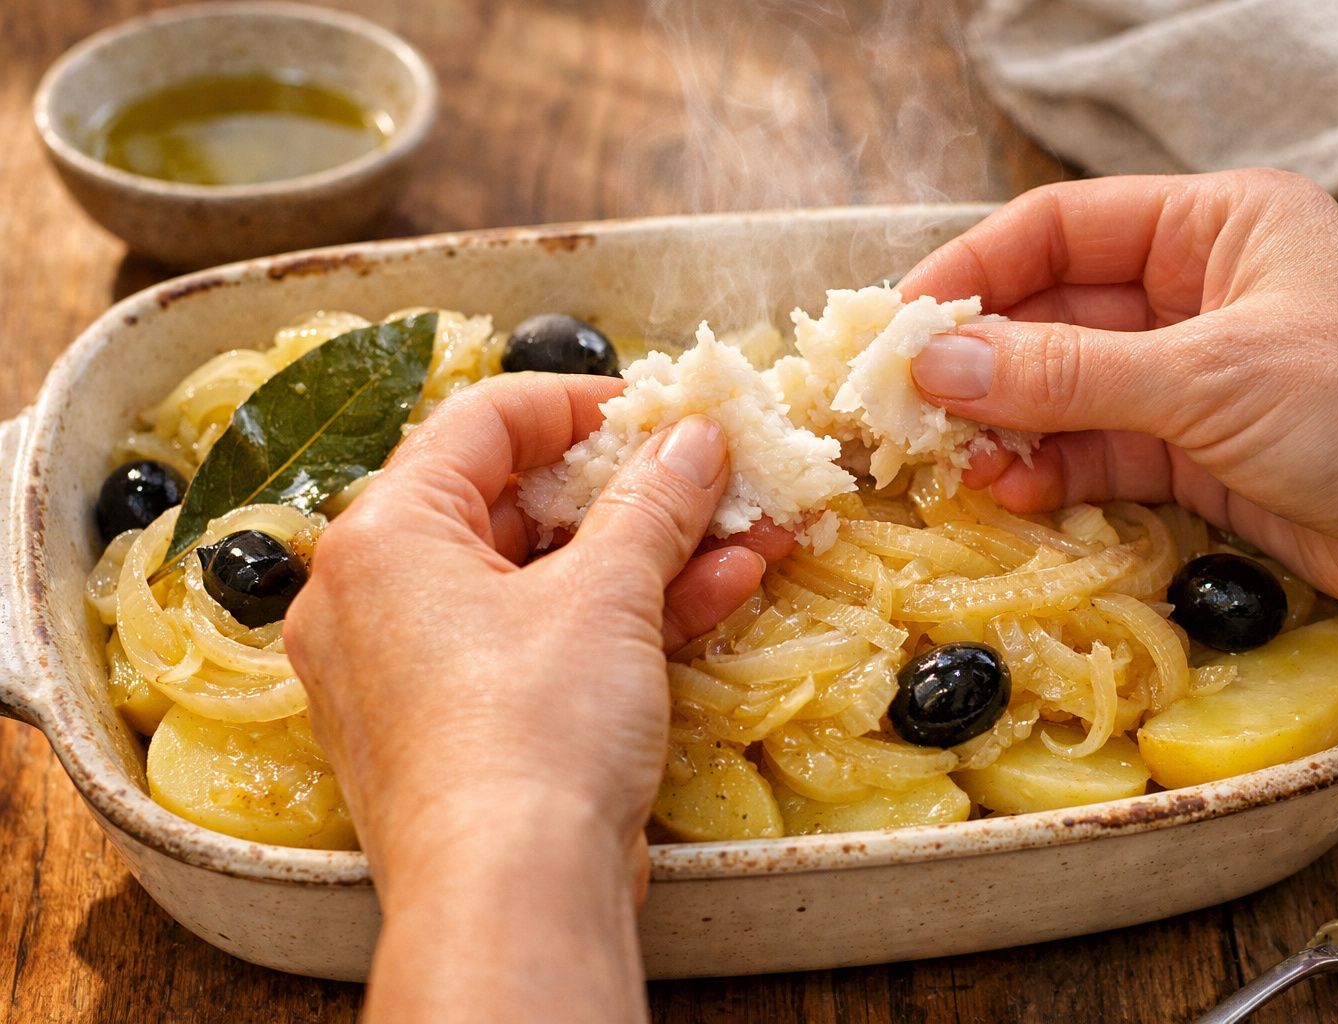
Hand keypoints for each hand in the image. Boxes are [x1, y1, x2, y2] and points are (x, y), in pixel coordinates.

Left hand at [284, 373, 785, 1023]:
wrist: (513, 900)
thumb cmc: (532, 733)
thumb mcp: (606, 595)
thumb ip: (652, 502)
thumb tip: (694, 441)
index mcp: (383, 536)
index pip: (483, 422)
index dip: (581, 403)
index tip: (659, 408)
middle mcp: (380, 595)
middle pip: (517, 501)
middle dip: (634, 488)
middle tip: (710, 469)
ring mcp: (420, 667)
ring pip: (544, 577)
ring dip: (650, 551)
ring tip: (745, 526)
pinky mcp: (466, 725)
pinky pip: (545, 641)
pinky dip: (623, 615)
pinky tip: (720, 587)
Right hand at [902, 169, 1337, 632]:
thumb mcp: (1209, 376)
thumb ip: (1066, 375)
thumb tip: (935, 367)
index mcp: (1212, 227)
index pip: (1060, 228)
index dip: (973, 271)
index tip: (899, 323)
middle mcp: (1196, 294)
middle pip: (1053, 315)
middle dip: (980, 362)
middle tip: (904, 408)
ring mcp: (1194, 380)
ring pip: (1068, 393)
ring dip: (1007, 427)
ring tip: (951, 461)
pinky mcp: (1199, 458)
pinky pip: (1099, 455)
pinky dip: (1052, 474)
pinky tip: (1009, 493)